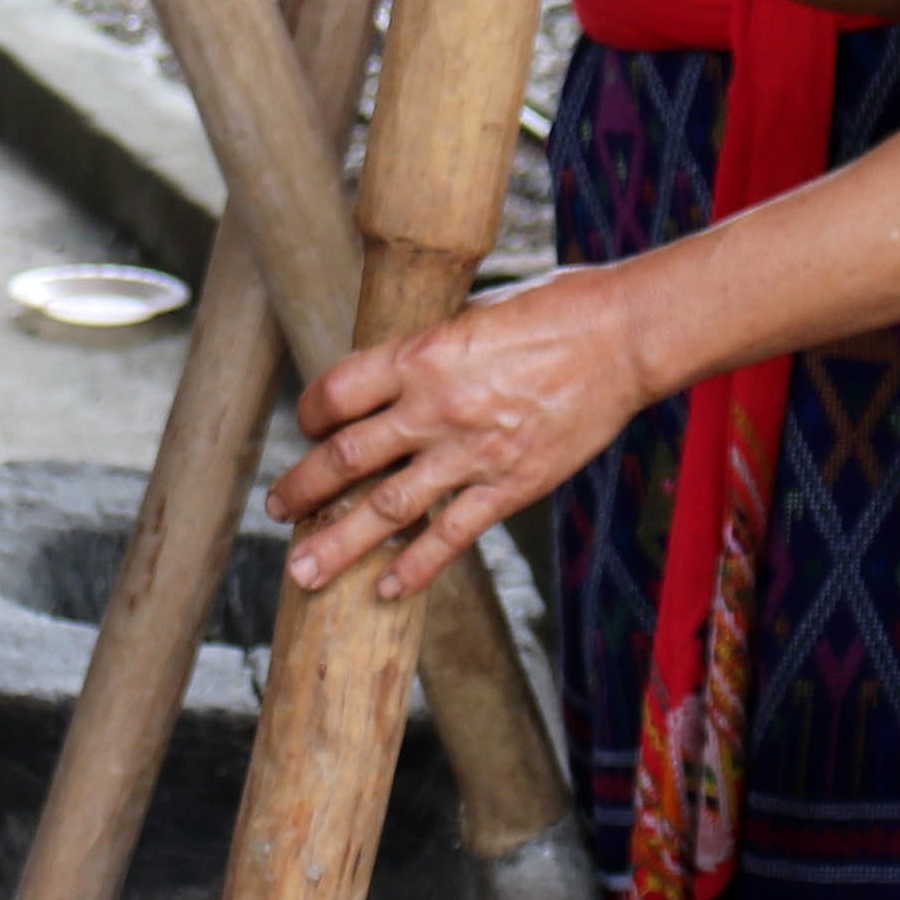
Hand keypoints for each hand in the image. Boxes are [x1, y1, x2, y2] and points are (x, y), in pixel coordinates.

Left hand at [271, 269, 654, 599]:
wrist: (623, 337)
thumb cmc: (553, 310)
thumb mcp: (473, 313)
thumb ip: (430, 351)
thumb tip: (393, 375)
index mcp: (420, 355)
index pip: (335, 393)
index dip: (310, 414)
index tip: (307, 427)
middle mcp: (434, 407)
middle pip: (345, 457)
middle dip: (301, 488)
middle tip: (276, 511)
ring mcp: (471, 452)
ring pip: (385, 508)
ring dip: (338, 543)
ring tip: (302, 571)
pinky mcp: (510, 485)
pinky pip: (451, 534)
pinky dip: (417, 566)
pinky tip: (389, 589)